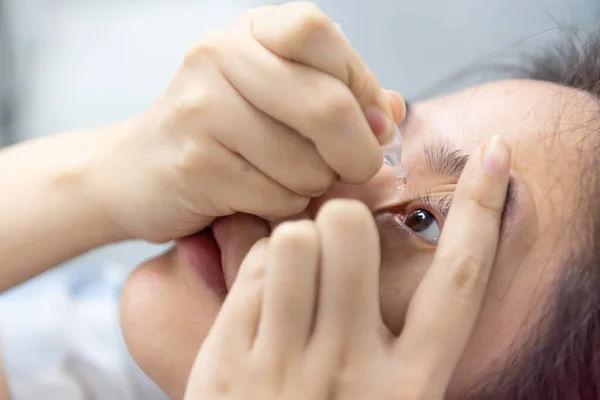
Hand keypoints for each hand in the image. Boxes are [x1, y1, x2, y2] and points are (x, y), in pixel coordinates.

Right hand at [94, 2, 405, 242]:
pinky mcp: (194, 164)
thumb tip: (391, 113)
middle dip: (356, 153)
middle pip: (327, 105)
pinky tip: (256, 198)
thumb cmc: (223, 133)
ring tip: (286, 179)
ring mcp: (201, 109)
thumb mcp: (281, 98)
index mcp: (250, 31)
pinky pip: (276, 198)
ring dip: (313, 186)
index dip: (356, 84)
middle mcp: (219, 56)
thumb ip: (342, 96)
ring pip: (307, 163)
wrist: (138, 170)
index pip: (319, 34)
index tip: (365, 119)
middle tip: (352, 169)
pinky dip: (282, 207)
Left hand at [183, 136, 510, 398]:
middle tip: (333, 240)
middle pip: (352, 227)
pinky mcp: (231, 363)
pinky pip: (249, 268)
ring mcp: (288, 367)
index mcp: (410, 385)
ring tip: (294, 273)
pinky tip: (259, 303)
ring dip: (295, 239)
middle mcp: (354, 373)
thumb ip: (395, 331)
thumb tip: (369, 233)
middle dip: (343, 214)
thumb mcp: (384, 394)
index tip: (494, 154)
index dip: (482, 210)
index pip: (461, 280)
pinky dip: (257, 269)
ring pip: (294, 236)